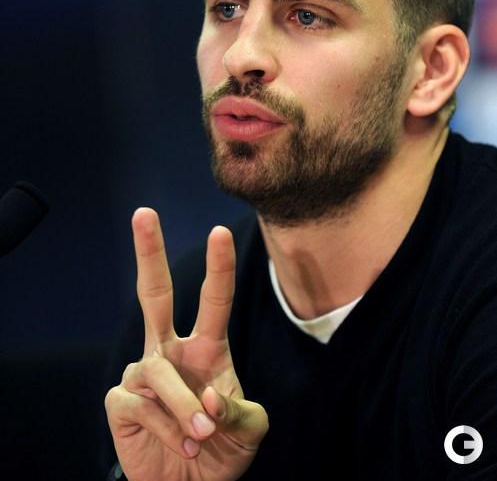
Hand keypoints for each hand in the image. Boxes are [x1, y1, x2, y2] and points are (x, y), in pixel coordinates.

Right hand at [105, 208, 267, 480]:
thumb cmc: (219, 450)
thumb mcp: (248, 431)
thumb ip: (240, 410)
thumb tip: (210, 397)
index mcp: (207, 347)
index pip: (213, 299)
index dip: (218, 266)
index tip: (220, 232)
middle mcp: (171, 350)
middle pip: (155, 293)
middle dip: (149, 252)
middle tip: (143, 213)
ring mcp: (143, 372)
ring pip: (158, 370)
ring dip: (183, 406)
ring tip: (201, 436)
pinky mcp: (121, 400)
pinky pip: (142, 406)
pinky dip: (167, 429)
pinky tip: (179, 445)